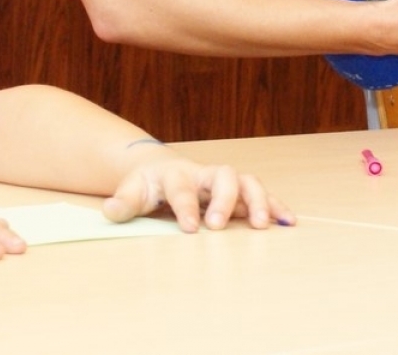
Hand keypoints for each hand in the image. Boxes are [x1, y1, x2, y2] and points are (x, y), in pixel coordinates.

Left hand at [102, 150, 293, 231]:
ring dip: (257, 201)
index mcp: (177, 175)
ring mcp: (224, 181)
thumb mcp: (131, 193)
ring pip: (247, 181)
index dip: (187, 206)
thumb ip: (123, 203)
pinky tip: (287, 221)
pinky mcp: (239, 191)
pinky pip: (262, 194)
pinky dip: (276, 206)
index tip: (190, 229)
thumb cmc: (148, 186)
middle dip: (224, 199)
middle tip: (220, 224)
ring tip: (261, 225)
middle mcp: (205, 174)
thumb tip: (110, 210)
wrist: (162, 170)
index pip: (183, 188)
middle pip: (222, 175)